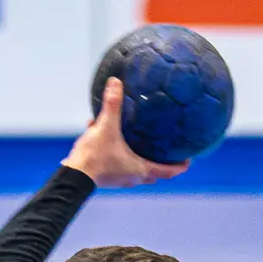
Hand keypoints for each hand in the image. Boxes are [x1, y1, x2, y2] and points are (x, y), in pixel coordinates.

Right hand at [63, 77, 189, 188]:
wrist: (72, 176)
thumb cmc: (95, 156)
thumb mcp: (105, 127)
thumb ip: (112, 105)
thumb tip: (116, 82)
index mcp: (141, 169)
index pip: (169, 171)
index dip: (181, 165)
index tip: (189, 159)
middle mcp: (133, 177)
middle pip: (154, 173)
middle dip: (162, 164)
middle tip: (168, 152)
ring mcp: (120, 179)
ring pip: (136, 169)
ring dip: (139, 157)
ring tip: (139, 141)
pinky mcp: (107, 177)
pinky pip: (119, 164)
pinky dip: (119, 152)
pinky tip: (108, 135)